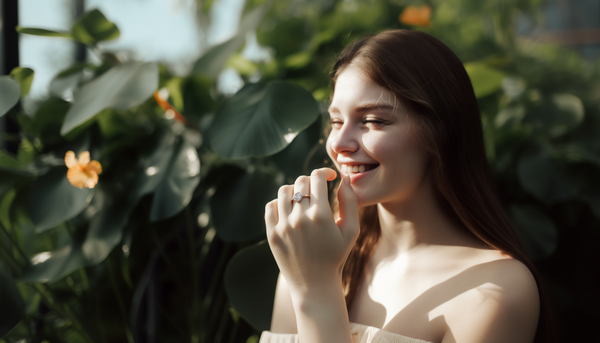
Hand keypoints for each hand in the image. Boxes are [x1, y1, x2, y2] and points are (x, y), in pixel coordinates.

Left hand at [264, 168, 359, 295]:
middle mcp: (300, 218)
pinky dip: (280, 202)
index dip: (324, 172)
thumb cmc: (336, 256)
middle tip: (317, 190)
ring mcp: (283, 226)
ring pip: (284, 190)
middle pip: (301, 182)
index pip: (317, 177)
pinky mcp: (271, 233)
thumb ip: (350, 201)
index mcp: (321, 215)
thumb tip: (344, 178)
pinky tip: (290, 209)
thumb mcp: (350, 230)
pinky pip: (271, 205)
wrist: (314, 284)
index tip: (330, 176)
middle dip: (311, 181)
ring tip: (303, 198)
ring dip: (295, 189)